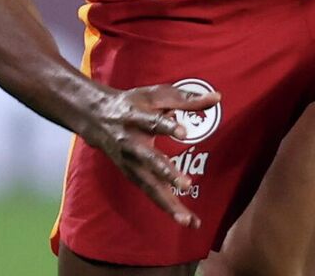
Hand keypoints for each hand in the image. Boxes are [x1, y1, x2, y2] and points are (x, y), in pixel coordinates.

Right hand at [79, 82, 221, 227]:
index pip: (153, 122)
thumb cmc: (134, 103)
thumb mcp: (156, 95)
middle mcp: (131, 143)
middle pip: (149, 160)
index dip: (167, 126)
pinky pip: (152, 194)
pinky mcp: (133, 176)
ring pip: (149, 185)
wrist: (97, 117)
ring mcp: (130, 163)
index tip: (183, 132)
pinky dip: (168, 208)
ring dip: (168, 203)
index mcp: (136, 117)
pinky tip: (186, 220)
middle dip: (166, 173)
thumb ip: (186, 98)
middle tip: (186, 184)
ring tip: (188, 220)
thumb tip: (217, 97)